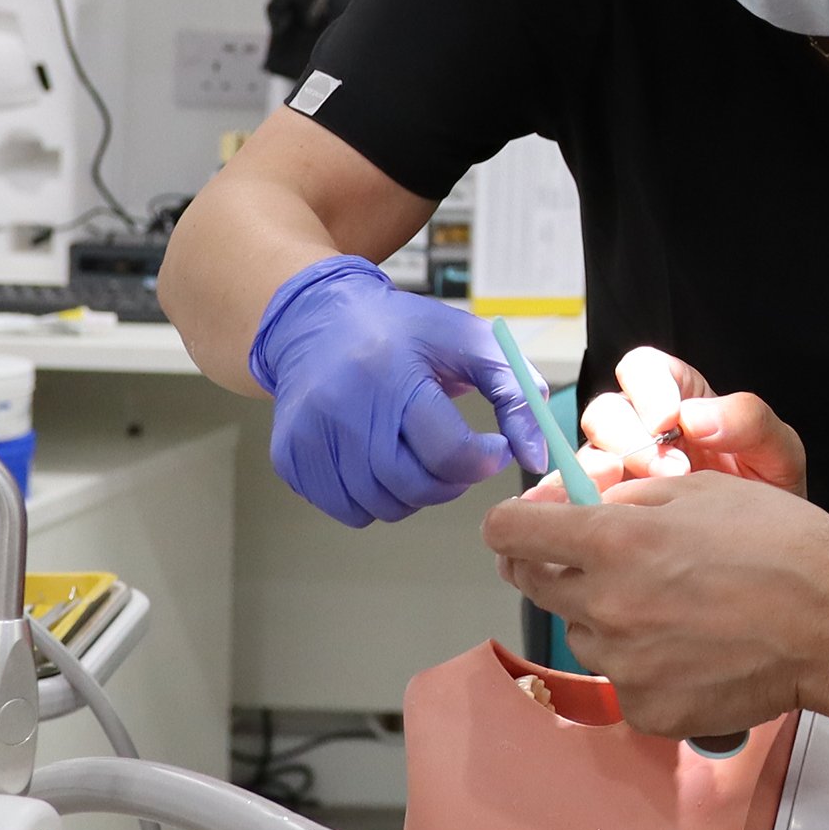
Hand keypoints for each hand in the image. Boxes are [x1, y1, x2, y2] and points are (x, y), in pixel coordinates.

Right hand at [248, 255, 550, 525]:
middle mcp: (342, 405)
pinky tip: (377, 459)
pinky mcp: (290, 458)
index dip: (482, 461)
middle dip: (449, 482)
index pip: (447, 451)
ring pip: (381, 506)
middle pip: (413, 486)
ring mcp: (310, 436)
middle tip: (455, 458)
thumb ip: (515, 394)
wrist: (317, 319)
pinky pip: (346, 509)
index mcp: (391, 373)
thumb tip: (537, 457)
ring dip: (411, 493)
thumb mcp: (468, 342)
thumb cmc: (401, 331)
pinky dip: (372, 497)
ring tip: (413, 452)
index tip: (491, 449)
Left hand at [484, 471, 828, 738]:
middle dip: (555, 567)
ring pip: (582, 636)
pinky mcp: (648, 710)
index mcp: (613, 543)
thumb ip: (629, 500)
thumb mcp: (700, 490)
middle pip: (535, 586)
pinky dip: (644, 667)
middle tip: (601, 562)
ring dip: (604, 619)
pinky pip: (624, 682)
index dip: (512, 524)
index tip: (523, 526)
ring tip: (669, 609)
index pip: (510, 532)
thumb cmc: (779, 546)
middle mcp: (606, 607)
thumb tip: (587, 506)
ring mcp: (625, 666)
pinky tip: (690, 651)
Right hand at [535, 345, 808, 499]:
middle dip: (629, 439)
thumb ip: (750, 423)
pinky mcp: (605, 508)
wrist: (767, 553)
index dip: (647, 387)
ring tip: (627, 499)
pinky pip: (573, 499)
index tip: (668, 419)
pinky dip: (569, 505)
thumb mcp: (777, 453)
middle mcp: (639, 428)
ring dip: (600, 474)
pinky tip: (582, 519)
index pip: (643, 369)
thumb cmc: (768, 493)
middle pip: (606, 412)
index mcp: (679, 397)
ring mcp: (618, 469)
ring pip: (586, 455)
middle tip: (669, 471)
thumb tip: (697, 418)